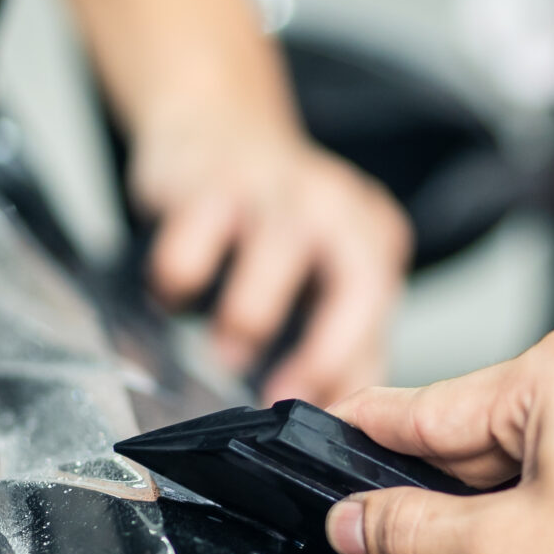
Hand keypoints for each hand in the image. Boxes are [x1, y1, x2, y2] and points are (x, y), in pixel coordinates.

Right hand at [128, 95, 411, 403]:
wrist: (215, 128)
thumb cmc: (275, 223)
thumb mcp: (325, 275)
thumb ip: (344, 345)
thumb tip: (344, 425)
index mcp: (372, 235)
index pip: (378, 309)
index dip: (349, 367)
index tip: (318, 416)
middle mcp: (336, 204)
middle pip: (352, 282)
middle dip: (319, 351)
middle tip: (278, 397)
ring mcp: (273, 186)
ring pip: (270, 264)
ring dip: (244, 324)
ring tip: (225, 352)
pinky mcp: (205, 182)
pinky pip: (188, 254)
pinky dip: (176, 289)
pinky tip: (175, 297)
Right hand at [324, 329, 553, 553]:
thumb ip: (412, 531)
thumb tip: (351, 521)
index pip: (425, 407)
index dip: (358, 440)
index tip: (305, 442)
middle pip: (474, 432)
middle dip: (430, 493)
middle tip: (373, 546)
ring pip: (524, 455)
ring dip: (486, 509)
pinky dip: (539, 509)